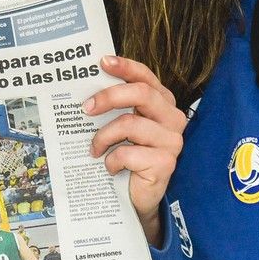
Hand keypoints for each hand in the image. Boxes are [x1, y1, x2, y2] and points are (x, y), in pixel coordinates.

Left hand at [83, 55, 186, 245]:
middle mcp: (172, 118)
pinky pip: (128, 153)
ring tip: (95, 149)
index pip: (146, 77)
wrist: (136, 197)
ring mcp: (172, 141)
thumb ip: (114, 108)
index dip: (125, 67)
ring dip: (104, 137)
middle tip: (86, 108)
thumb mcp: (120, 128)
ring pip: (130, 124)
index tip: (102, 62)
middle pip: (141, 93)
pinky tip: (111, 167)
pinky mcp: (166, 163)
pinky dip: (112, 160)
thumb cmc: (127, 157)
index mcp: (162, 103)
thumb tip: (86, 91)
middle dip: (109, 97)